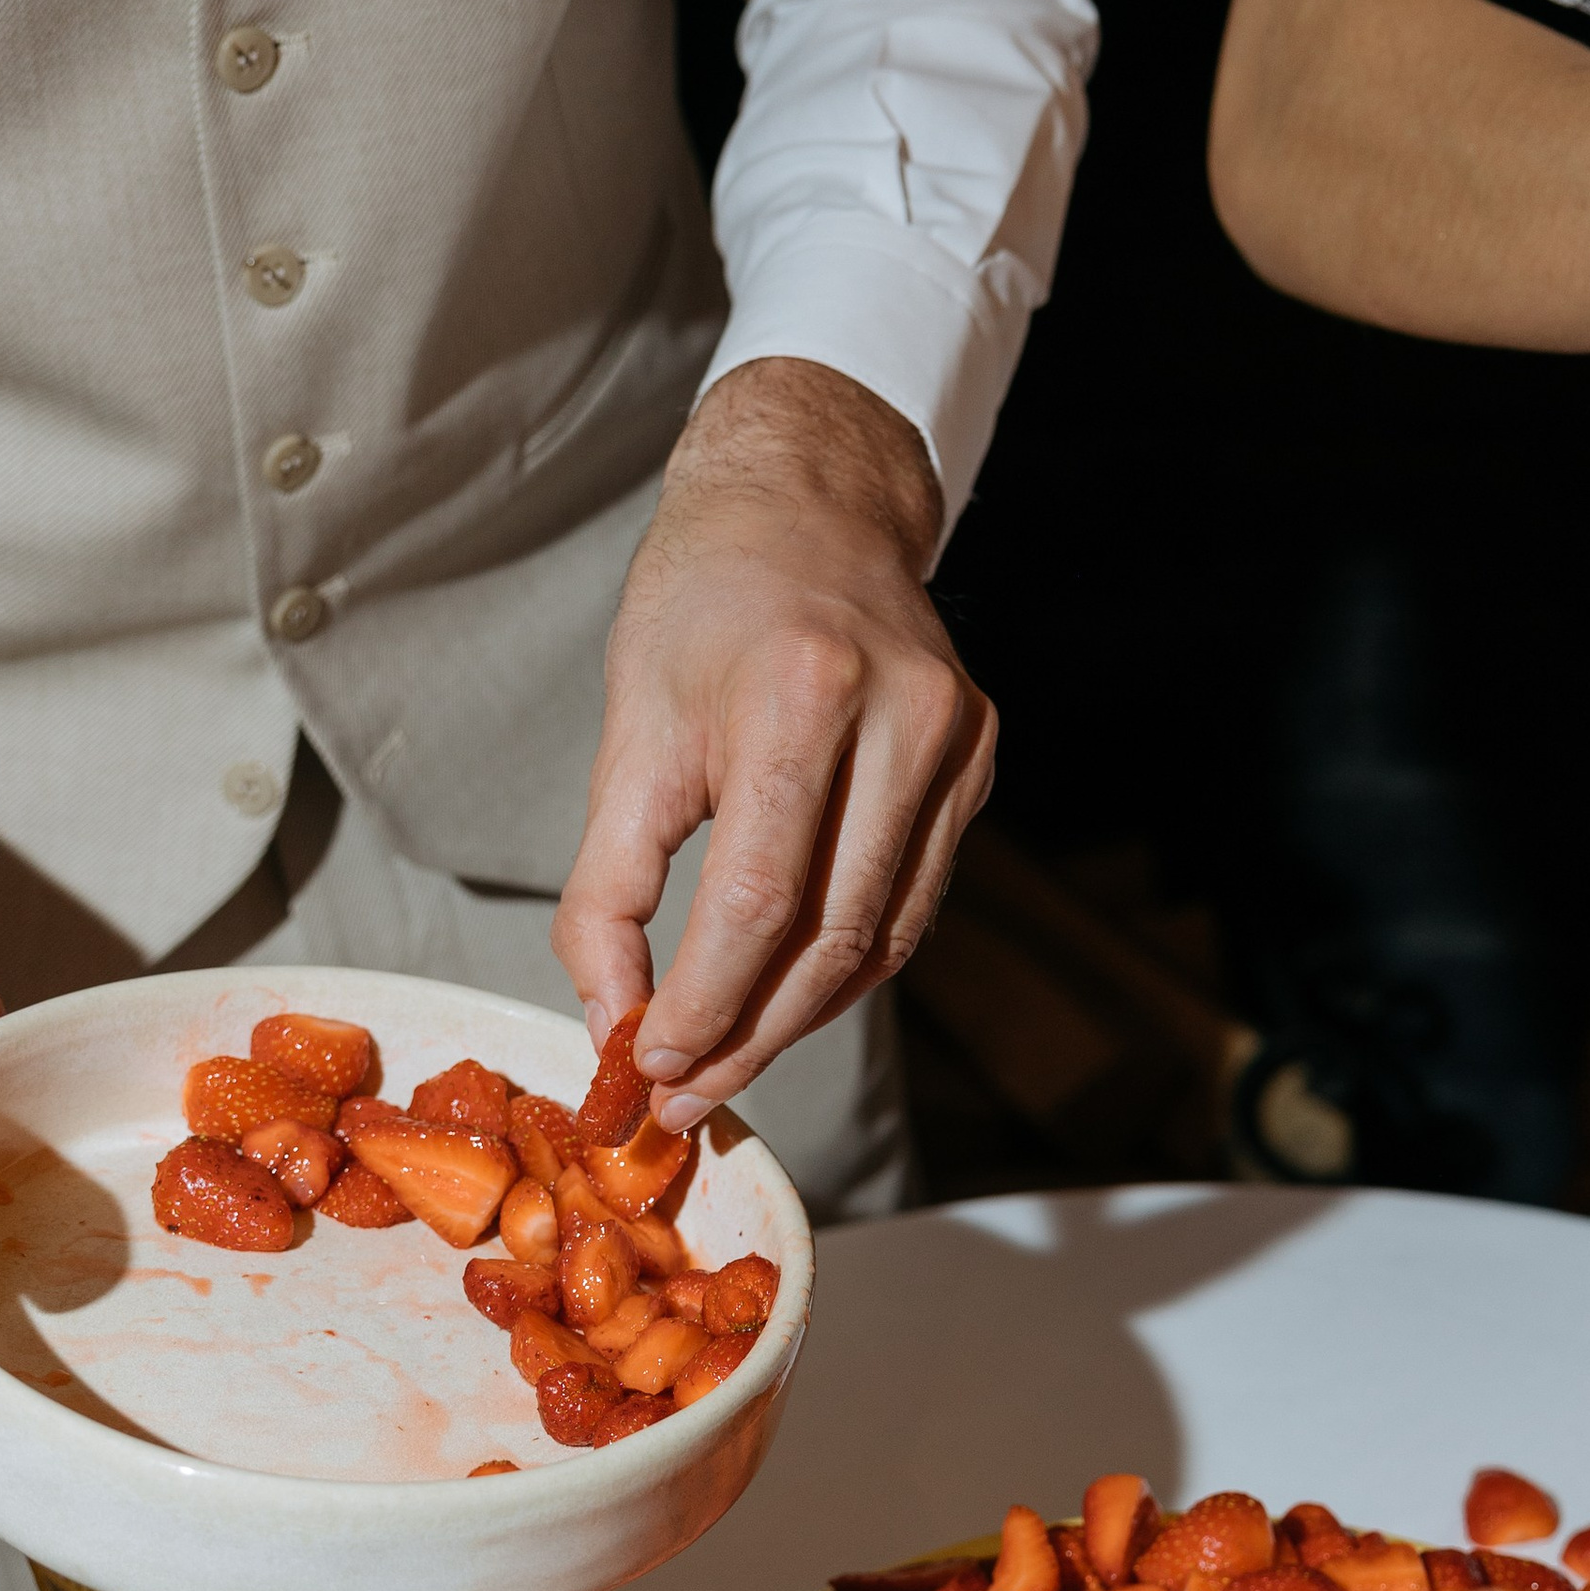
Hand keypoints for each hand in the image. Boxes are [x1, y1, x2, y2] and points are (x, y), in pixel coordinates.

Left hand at [551, 359, 994, 1119]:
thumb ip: (609, 883)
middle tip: (688, 1091)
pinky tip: (788, 991)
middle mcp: (900, 714)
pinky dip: (848, 960)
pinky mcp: (980, 756)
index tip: (653, 1065)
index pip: (760, 900)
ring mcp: (955, 736)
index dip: (705, 1003)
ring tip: (728, 1059)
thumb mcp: (629, 726)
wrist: (808, 499)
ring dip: (801, 1015)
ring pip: (885, 935)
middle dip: (752, 1032)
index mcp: (800, 693)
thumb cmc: (704, 601)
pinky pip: (912, 897)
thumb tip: (613, 1015)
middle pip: (833, 935)